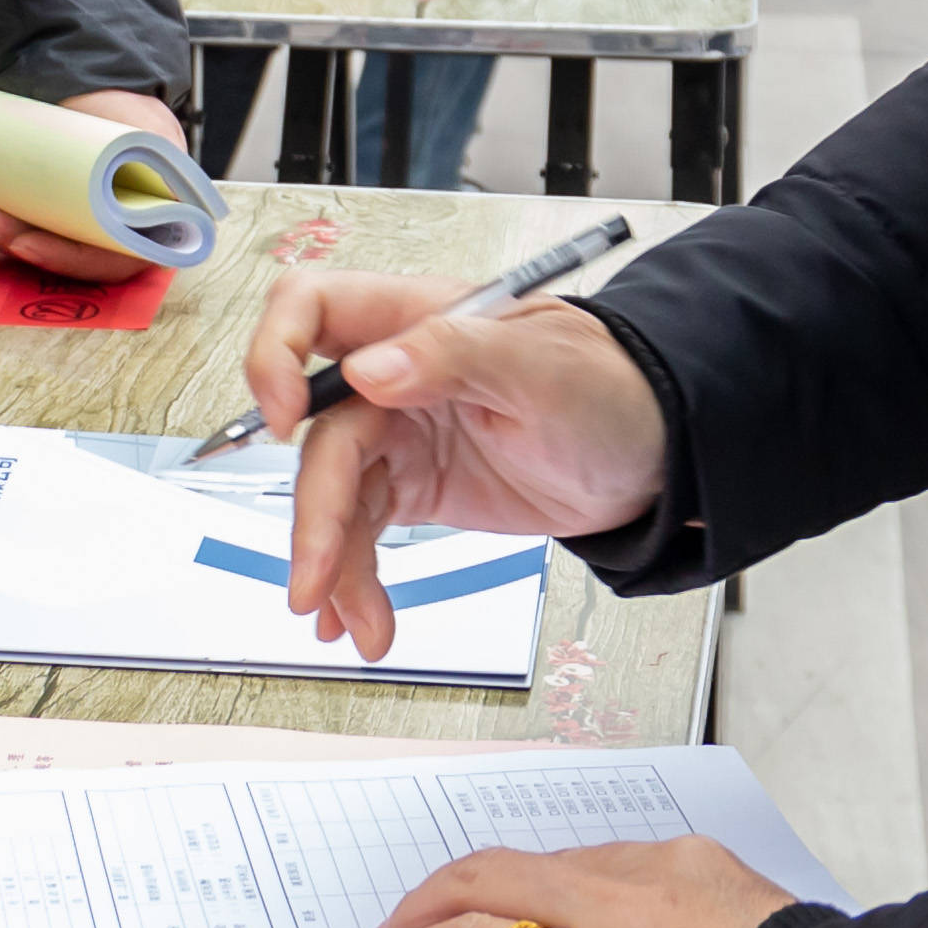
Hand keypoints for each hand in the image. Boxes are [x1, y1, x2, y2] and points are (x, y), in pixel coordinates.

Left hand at [0, 84, 194, 284]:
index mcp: (150, 227)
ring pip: (39, 250)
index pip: (109, 260)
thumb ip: (148, 149)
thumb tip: (148, 164)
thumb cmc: (129, 117)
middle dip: (17, 244)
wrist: (105, 97)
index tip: (24, 242)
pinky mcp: (53, 222)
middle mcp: (115, 242)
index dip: (67, 258)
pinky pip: (25, 233)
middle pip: (66, 260)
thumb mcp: (145, 128)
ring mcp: (80, 233)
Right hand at [249, 269, 672, 658]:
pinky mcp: (412, 485)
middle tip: (314, 573)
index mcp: (417, 319)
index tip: (284, 419)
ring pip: (333, 493)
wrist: (650, 455)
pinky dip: (354, 577)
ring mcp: (400, 433)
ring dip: (332, 560)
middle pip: (318, 431)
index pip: (312, 308)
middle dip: (311, 507)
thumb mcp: (543, 368)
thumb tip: (372, 369)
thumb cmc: (610, 387)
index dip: (277, 353)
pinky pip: (362, 530)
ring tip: (346, 619)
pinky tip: (359, 617)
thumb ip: (456, 357)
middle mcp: (395, 374)